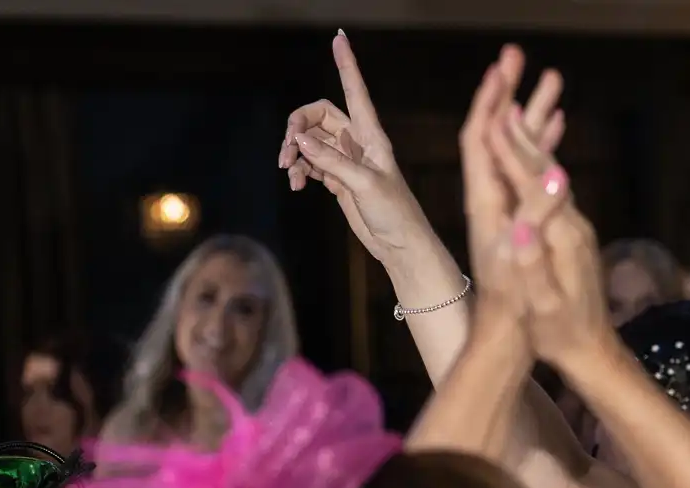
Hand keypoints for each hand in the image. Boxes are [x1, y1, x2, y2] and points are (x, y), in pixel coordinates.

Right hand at [282, 33, 561, 281]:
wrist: (402, 247)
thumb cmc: (396, 214)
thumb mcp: (363, 184)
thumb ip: (330, 160)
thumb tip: (298, 138)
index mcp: (372, 137)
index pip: (355, 91)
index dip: (347, 65)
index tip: (339, 38)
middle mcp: (359, 144)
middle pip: (318, 115)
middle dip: (297, 126)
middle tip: (287, 149)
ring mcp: (347, 162)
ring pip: (310, 141)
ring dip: (294, 151)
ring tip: (290, 171)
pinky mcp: (339, 180)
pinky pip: (311, 164)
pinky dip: (300, 170)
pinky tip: (297, 185)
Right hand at [480, 88, 615, 373]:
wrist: (592, 352)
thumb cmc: (562, 334)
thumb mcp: (544, 305)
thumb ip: (534, 265)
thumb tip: (521, 226)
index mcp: (562, 237)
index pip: (532, 183)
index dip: (512, 150)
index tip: (495, 114)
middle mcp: (573, 225)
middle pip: (544, 167)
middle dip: (524, 128)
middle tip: (507, 89)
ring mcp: (575, 229)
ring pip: (550, 174)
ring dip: (532, 139)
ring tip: (517, 106)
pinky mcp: (572, 237)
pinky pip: (553, 189)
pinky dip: (538, 164)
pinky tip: (534, 154)